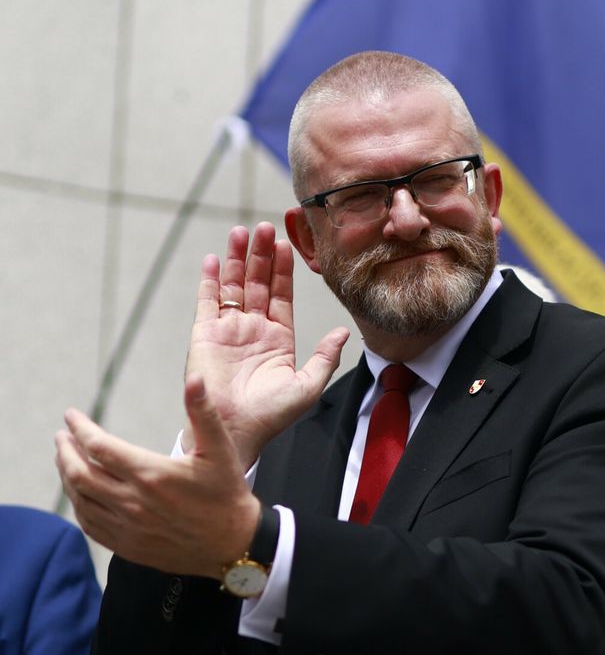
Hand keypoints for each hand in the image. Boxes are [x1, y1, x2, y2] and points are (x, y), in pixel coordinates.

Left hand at [55, 376, 260, 577]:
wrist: (232, 543)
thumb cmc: (226, 493)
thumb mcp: (220, 449)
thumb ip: (203, 413)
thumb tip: (195, 380)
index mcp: (151, 474)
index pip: (99, 446)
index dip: (80, 428)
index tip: (72, 416)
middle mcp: (132, 502)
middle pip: (79, 473)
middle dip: (64, 451)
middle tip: (61, 437)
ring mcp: (126, 526)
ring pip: (80, 499)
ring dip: (66, 476)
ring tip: (65, 460)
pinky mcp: (126, 545)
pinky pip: (88, 524)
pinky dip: (78, 504)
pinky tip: (79, 493)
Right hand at [185, 223, 349, 468]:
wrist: (234, 434)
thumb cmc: (271, 417)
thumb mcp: (307, 386)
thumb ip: (325, 357)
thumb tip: (343, 332)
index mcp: (278, 338)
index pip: (281, 295)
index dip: (283, 269)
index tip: (285, 243)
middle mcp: (252, 330)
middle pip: (258, 283)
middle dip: (261, 255)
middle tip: (263, 226)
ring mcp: (228, 331)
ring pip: (233, 286)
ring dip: (236, 259)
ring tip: (240, 231)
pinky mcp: (204, 336)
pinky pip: (207, 302)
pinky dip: (209, 281)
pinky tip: (211, 259)